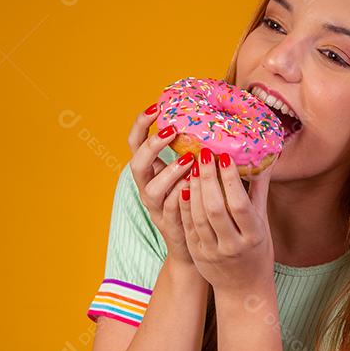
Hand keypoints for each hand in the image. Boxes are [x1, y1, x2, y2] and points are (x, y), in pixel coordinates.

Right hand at [127, 105, 196, 270]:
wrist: (193, 244)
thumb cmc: (196, 199)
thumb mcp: (189, 171)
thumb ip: (193, 149)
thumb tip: (214, 117)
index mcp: (150, 170)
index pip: (135, 142)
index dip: (142, 124)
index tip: (156, 106)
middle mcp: (147, 187)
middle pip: (136, 164)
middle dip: (152, 145)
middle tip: (173, 131)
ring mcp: (155, 207)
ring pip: (152, 189)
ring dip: (169, 172)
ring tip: (188, 160)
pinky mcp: (168, 224)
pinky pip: (170, 208)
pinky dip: (181, 195)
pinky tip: (195, 185)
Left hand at [178, 146, 276, 294]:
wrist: (243, 289)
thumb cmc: (257, 251)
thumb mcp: (262, 224)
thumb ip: (259, 191)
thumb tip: (264, 158)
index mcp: (253, 237)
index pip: (239, 205)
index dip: (230, 180)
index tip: (225, 157)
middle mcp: (232, 246)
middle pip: (215, 209)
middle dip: (207, 179)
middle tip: (203, 153)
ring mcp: (211, 251)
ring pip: (198, 216)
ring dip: (193, 189)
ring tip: (192, 165)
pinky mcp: (196, 254)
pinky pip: (188, 225)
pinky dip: (184, 205)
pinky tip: (183, 186)